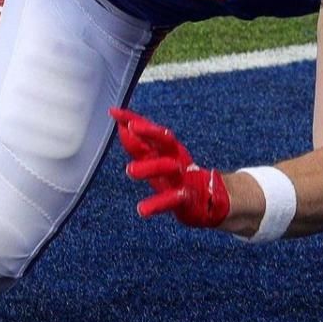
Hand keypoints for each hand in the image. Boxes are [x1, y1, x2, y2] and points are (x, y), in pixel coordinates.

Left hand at [109, 107, 229, 227]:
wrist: (207, 199)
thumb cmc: (177, 176)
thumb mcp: (157, 159)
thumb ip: (139, 146)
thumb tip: (121, 127)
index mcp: (167, 148)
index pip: (150, 130)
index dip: (133, 119)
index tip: (114, 111)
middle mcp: (175, 158)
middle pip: (165, 141)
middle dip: (149, 132)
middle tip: (130, 126)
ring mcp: (181, 178)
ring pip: (167, 168)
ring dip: (149, 167)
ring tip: (130, 170)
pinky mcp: (185, 199)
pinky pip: (170, 200)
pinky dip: (156, 204)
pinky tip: (142, 209)